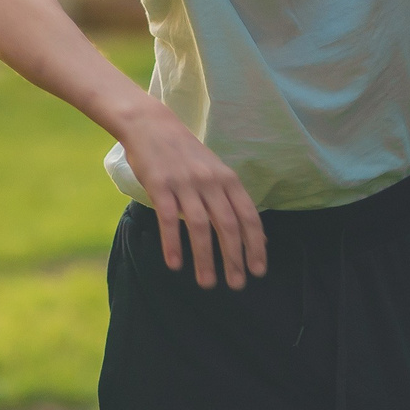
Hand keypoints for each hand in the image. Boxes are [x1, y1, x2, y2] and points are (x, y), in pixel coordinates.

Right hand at [113, 97, 266, 288]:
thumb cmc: (185, 153)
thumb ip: (231, 200)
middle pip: (227, 226)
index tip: (258, 270)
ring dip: (205, 258)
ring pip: (200, 227)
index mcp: (227, 179)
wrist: (151, 125)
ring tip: (208, 283)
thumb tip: (255, 235)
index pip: (248, 216)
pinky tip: (175, 264)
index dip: (256, 245)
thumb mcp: (215, 172)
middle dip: (234, 258)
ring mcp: (185, 183)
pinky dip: (173, 243)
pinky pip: (169, 219)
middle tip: (237, 284)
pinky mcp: (160, 185)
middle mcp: (210, 182)